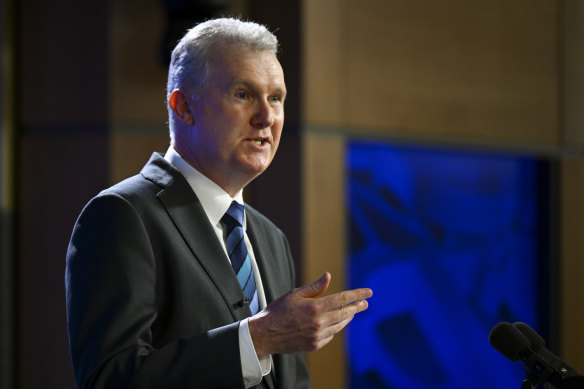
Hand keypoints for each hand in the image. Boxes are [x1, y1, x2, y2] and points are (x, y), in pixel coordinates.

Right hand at [248, 272, 371, 357]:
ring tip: (352, 312)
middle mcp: (318, 322)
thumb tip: (328, 276)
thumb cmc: (278, 311)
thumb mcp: (295, 294)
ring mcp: (317, 336)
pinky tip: (334, 323)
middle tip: (365, 303)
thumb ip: (314, 287)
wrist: (264, 334)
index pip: (342, 299)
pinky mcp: (315, 345)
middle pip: (345, 313)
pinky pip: (330, 335)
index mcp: (314, 307)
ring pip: (340, 325)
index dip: (357, 295)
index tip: (369, 293)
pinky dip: (334, 328)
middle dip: (357, 307)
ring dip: (347, 318)